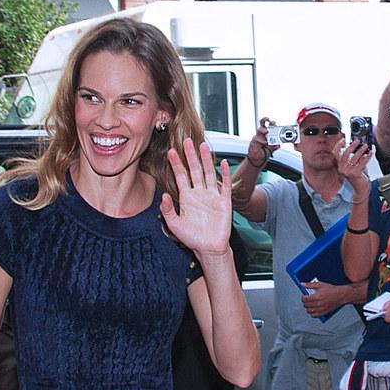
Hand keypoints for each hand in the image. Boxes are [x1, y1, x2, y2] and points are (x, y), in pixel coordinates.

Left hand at [160, 139, 230, 256]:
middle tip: (186, 140)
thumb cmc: (193, 239)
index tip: (170, 151)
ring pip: (209, 173)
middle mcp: (199, 193)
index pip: (180, 176)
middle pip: (194, 169)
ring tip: (202, 146)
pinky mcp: (224, 201)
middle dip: (190, 155)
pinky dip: (225, 174)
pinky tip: (224, 163)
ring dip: (206, 160)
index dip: (176, 164)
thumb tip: (164, 197)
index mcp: (187, 197)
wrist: (209, 249)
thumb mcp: (175, 225)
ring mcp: (212, 196)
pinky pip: (225, 185)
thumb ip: (168, 211)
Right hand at [246, 119, 278, 165]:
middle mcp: (261, 134)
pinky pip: (257, 139)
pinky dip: (261, 141)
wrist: (258, 160)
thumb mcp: (272, 149)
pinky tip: (264, 143)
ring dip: (263, 130)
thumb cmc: (264, 153)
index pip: (268, 126)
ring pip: (259, 130)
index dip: (271, 123)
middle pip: (262, 124)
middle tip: (268, 120)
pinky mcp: (253, 142)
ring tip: (266, 131)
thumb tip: (278, 145)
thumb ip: (276, 146)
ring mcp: (257, 137)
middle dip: (265, 120)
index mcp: (266, 135)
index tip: (273, 122)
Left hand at [300, 281, 344, 317]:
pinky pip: (315, 315)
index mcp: (316, 296)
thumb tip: (301, 284)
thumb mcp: (319, 284)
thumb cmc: (330, 289)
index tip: (303, 296)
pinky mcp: (324, 312)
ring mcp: (321, 309)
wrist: (341, 295)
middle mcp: (318, 304)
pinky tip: (312, 310)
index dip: (303, 297)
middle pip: (306, 305)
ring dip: (307, 308)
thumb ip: (309, 284)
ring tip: (309, 305)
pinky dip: (312, 313)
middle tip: (306, 300)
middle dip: (305, 302)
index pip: (304, 299)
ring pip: (309, 311)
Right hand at [333, 138, 371, 195]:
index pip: (335, 154)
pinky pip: (362, 162)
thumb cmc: (358, 178)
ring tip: (365, 146)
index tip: (343, 140)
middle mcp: (342, 169)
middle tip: (357, 141)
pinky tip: (371, 153)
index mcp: (340, 167)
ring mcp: (348, 172)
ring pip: (354, 157)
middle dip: (352, 146)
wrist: (360, 189)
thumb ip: (354, 159)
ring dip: (361, 150)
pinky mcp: (355, 174)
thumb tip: (359, 147)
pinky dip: (368, 156)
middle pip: (345, 154)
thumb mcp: (353, 167)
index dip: (338, 146)